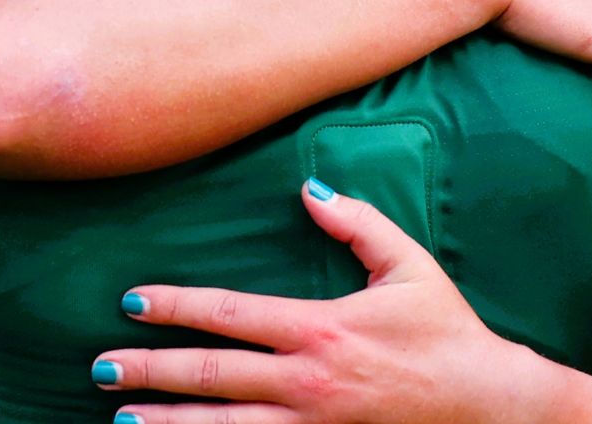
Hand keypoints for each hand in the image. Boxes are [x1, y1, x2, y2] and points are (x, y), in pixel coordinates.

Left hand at [95, 182, 540, 423]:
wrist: (490, 407)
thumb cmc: (448, 334)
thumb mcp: (409, 267)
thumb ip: (357, 225)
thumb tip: (308, 190)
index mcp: (321, 328)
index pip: (229, 314)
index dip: (175, 306)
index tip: (132, 301)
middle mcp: (307, 381)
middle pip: (210, 375)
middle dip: (149, 370)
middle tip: (101, 366)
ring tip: (122, 419)